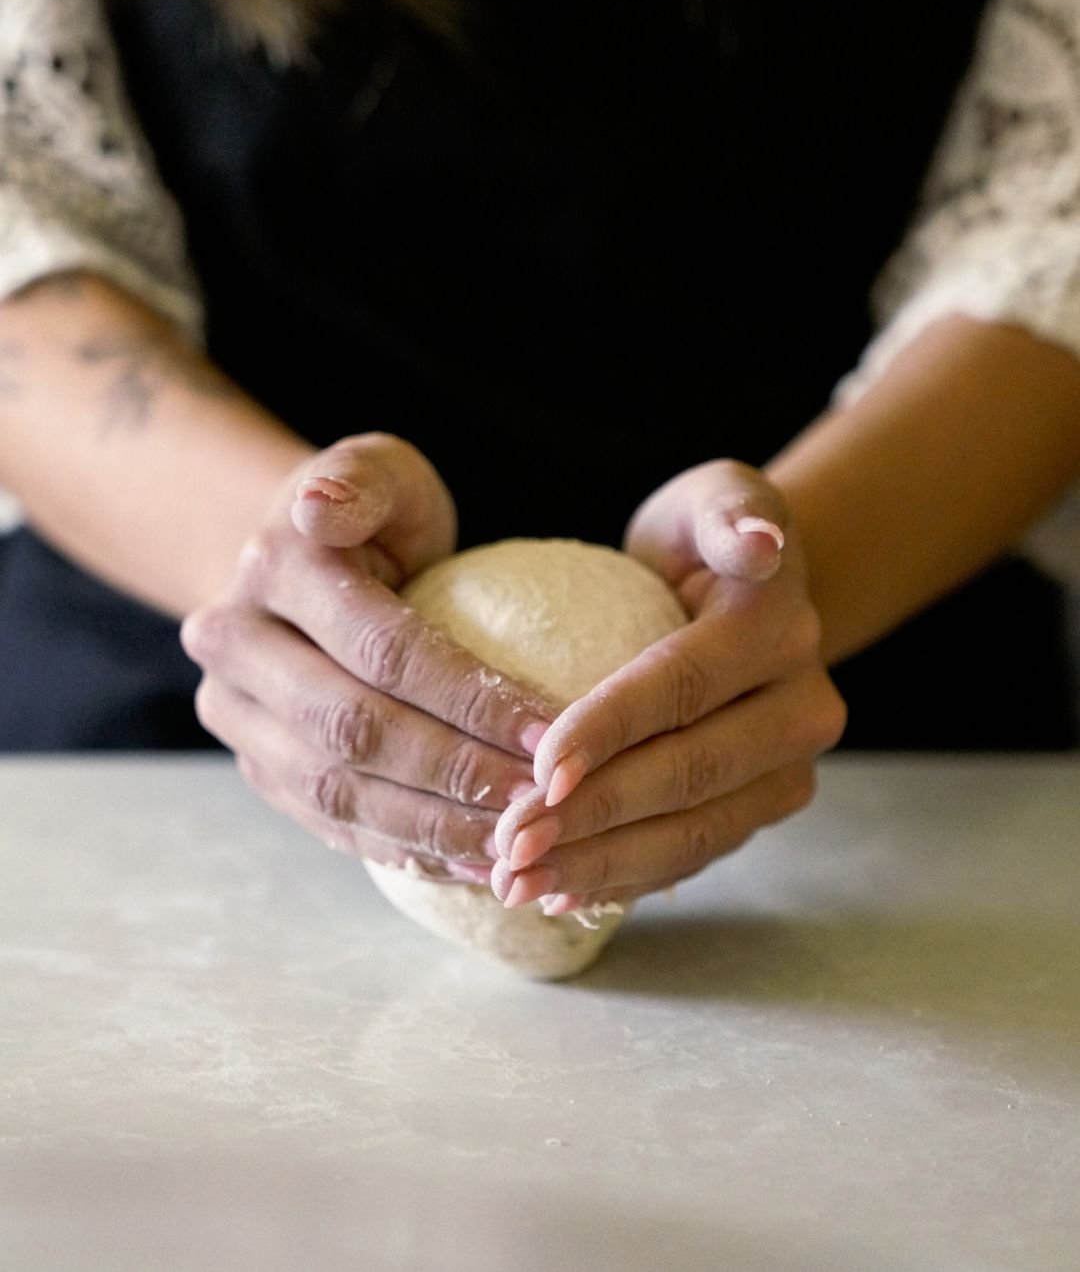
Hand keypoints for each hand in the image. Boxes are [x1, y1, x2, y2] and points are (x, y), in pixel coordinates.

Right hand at [181, 433, 553, 877]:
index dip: (467, 697)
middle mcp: (235, 648)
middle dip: (456, 774)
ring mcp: (236, 716)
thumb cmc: (371, 515)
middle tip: (542, 802)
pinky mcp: (257, 767)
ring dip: (434, 828)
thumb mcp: (379, 472)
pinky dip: (404, 850)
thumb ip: (361, 481)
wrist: (301, 566)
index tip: (549, 732)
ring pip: (337, 791)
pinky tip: (473, 863)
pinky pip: (331, 823)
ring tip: (517, 846)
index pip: (381, 649)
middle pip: (353, 729)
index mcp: (272, 570)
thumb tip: (319, 509)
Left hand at [488, 460, 846, 911]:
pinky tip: (559, 893)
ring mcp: (787, 769)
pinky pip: (693, 853)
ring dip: (601, 864)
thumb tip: (762, 544)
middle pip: (689, 773)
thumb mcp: (716, 497)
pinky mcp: (760, 808)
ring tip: (516, 884)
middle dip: (594, 815)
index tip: (537, 768)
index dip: (612, 728)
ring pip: (694, 831)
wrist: (746, 598)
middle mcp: (801, 709)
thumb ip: (731, 510)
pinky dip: (625, 878)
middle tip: (509, 844)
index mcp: (779, 631)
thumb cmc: (703, 539)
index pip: (685, 686)